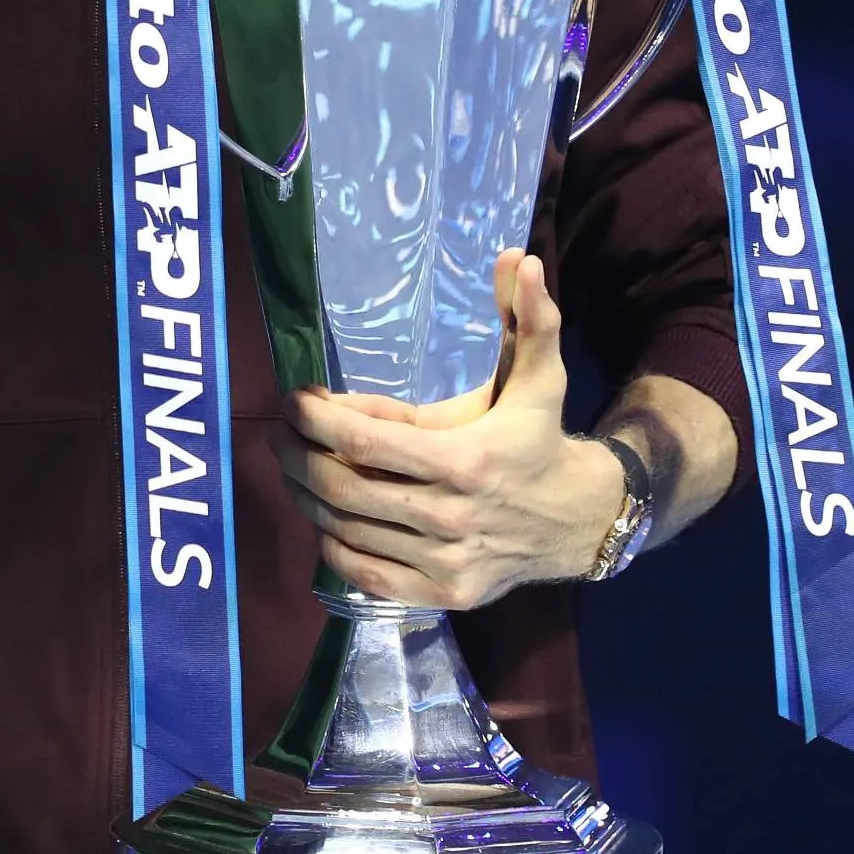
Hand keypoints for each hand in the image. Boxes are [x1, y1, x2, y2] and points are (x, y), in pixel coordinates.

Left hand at [275, 252, 626, 609]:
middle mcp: (450, 516)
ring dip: (305, 497)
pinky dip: (333, 546)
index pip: (364, 442)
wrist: (577, 522)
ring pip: (346, 531)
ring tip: (290, 468)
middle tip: (276, 435)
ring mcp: (443, 562)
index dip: (314, 420)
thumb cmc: (540, 440)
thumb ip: (530, 317)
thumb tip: (516, 258)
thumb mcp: (539, 377)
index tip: (293, 401)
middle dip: (296, 457)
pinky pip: (365, 573)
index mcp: (465, 461)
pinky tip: (324, 517)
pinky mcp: (441, 595)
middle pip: (343, 488)